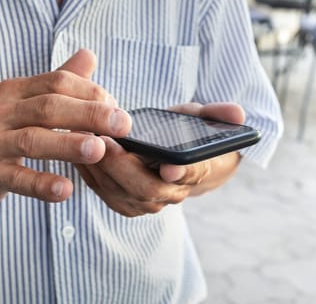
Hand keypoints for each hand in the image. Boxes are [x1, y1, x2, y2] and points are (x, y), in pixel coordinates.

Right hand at [0, 50, 131, 204]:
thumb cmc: (2, 132)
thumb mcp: (26, 102)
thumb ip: (59, 80)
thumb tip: (89, 54)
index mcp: (16, 91)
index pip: (57, 82)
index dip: (90, 92)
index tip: (116, 106)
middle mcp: (2, 112)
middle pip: (48, 107)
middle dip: (88, 113)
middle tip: (122, 124)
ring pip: (32, 140)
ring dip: (67, 144)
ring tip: (98, 149)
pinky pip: (16, 178)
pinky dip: (41, 184)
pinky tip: (65, 189)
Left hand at [76, 102, 244, 216]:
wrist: (176, 161)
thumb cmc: (188, 134)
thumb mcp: (203, 118)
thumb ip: (219, 114)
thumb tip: (238, 113)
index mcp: (196, 172)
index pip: (191, 176)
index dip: (181, 173)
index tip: (167, 166)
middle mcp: (172, 193)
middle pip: (147, 190)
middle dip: (124, 167)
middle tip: (105, 142)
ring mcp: (146, 202)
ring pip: (121, 195)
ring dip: (101, 170)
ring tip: (84, 143)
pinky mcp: (123, 202)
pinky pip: (105, 193)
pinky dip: (89, 175)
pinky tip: (77, 153)